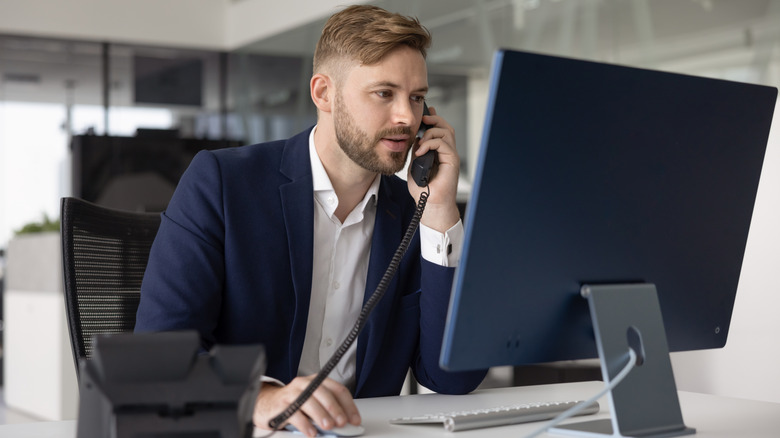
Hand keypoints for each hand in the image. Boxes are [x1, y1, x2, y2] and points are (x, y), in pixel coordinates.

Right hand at [253, 375, 360, 437]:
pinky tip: (311, 432)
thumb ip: (327, 410)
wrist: (267, 404)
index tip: (354, 419)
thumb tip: (344, 423)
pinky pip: (295, 413)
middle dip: (335, 408)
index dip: (348, 405)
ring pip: (310, 401)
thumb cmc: (294, 404)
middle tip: (342, 422)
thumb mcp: (313, 404)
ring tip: (328, 426)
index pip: (338, 389)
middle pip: (324, 393)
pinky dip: (304, 424)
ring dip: (321, 415)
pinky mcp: (281, 404)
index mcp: (317, 381)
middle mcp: (305, 384)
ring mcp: (292, 392)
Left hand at [407, 105, 461, 232]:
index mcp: (439, 153)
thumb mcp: (414, 166)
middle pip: (445, 127)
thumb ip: (417, 152)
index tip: (424, 114)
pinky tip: (421, 150)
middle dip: (434, 120)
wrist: (429, 204)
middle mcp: (446, 153)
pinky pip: (443, 144)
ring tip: (421, 143)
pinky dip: (431, 143)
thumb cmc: (423, 190)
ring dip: (431, 132)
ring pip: (446, 132)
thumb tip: (415, 139)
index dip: (433, 120)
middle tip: (423, 120)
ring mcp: (450, 156)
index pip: (439, 131)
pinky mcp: (452, 161)